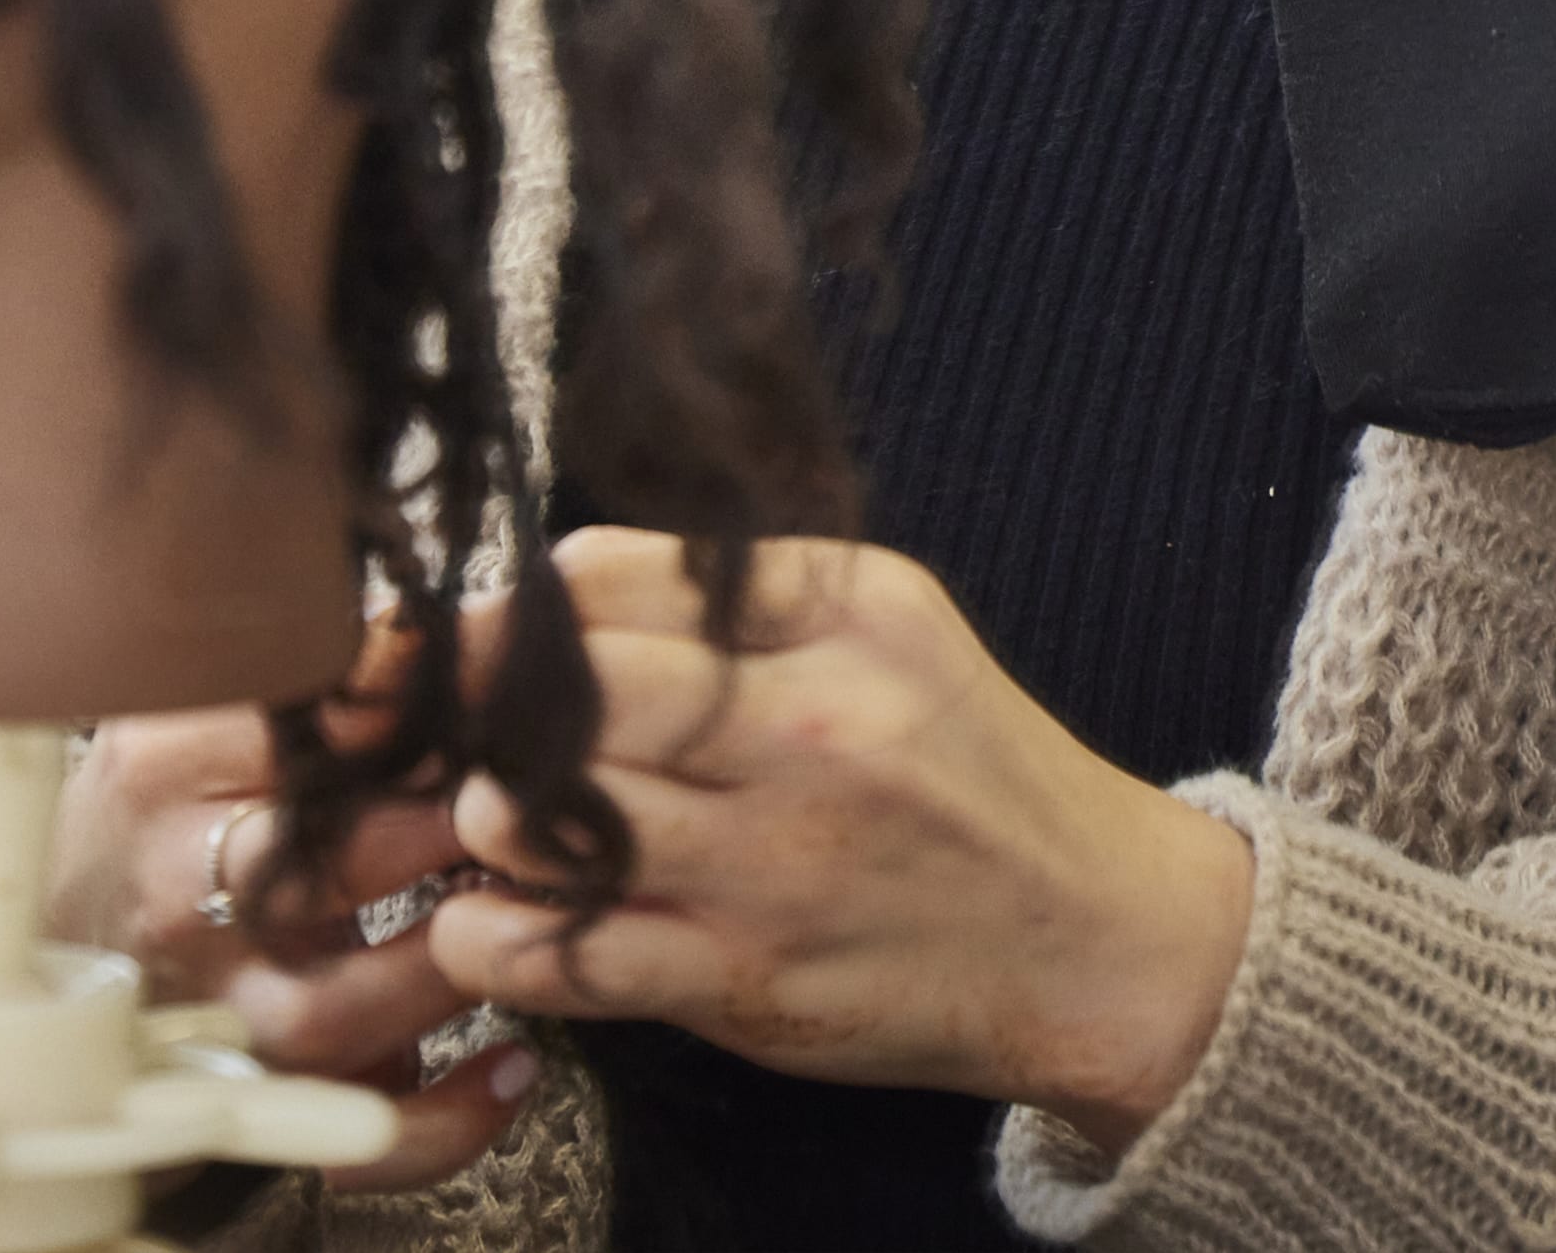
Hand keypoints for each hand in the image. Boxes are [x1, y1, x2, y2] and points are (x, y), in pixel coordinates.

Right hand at [50, 682, 541, 1191]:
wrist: (52, 947)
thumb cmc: (161, 815)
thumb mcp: (200, 714)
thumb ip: (315, 672)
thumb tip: (458, 630)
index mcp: (167, 766)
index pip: (302, 726)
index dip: (423, 715)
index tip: (504, 705)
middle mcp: (176, 888)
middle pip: (328, 863)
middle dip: (450, 833)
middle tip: (533, 808)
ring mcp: (210, 1003)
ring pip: (337, 1012)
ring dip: (450, 969)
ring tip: (523, 919)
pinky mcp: (249, 1091)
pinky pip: (351, 1134)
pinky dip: (442, 1119)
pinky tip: (510, 1066)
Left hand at [420, 530, 1254, 1151]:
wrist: (1093, 941)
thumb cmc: (970, 772)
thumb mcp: (891, 626)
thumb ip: (739, 588)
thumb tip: (560, 571)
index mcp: (843, 619)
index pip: (612, 573)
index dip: (517, 607)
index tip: (488, 639)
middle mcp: (810, 733)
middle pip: (566, 689)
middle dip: (482, 706)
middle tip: (461, 726)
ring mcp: (773, 867)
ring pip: (542, 819)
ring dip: (481, 816)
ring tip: (494, 816)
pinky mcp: (744, 984)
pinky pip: (564, 956)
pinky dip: (496, 935)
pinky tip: (501, 916)